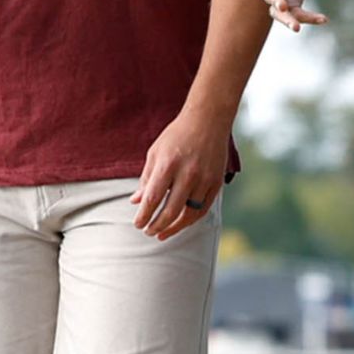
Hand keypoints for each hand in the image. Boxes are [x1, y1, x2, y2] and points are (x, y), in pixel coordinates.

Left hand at [132, 111, 228, 239]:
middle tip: (148, 232)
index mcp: (168, 165)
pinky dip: (191, 220)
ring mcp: (204, 180)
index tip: (137, 225)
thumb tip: (136, 202)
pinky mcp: (216, 183)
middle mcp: (187, 174)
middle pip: (170, 211)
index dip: (144, 216)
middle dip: (156, 226)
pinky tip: (180, 224)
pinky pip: (203, 209)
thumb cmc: (177, 136)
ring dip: (173, 227)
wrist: (208, 120)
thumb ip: (146, 178)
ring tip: (161, 233)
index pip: (152, 199)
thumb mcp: (156, 153)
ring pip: (188, 214)